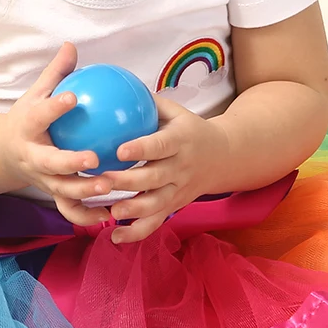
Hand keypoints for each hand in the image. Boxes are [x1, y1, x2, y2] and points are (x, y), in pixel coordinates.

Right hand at [0, 43, 112, 226]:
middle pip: (50, 162)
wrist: (5, 153)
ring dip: (84, 191)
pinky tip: (111, 214)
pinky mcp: (51, 194)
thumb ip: (56, 73)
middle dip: (70, 162)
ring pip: (62, 190)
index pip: (40, 115)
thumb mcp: (36, 93)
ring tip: (109, 186)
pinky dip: (87, 216)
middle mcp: (32, 156)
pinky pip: (69, 209)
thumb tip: (71, 45)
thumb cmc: (29, 118)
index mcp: (27, 127)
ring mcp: (42, 179)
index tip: (73, 97)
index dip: (54, 107)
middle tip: (94, 158)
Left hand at [101, 94, 229, 242]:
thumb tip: (110, 88)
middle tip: (102, 180)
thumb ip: (146, 104)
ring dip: (133, 210)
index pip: (161, 145)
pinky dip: (136, 233)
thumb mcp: (175, 112)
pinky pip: (156, 223)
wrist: (224, 157)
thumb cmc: (189, 129)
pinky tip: (114, 238)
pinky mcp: (175, 206)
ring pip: (157, 204)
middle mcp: (181, 168)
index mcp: (181, 141)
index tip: (120, 150)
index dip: (142, 149)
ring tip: (111, 212)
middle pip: (155, 178)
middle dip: (129, 182)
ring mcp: (179, 190)